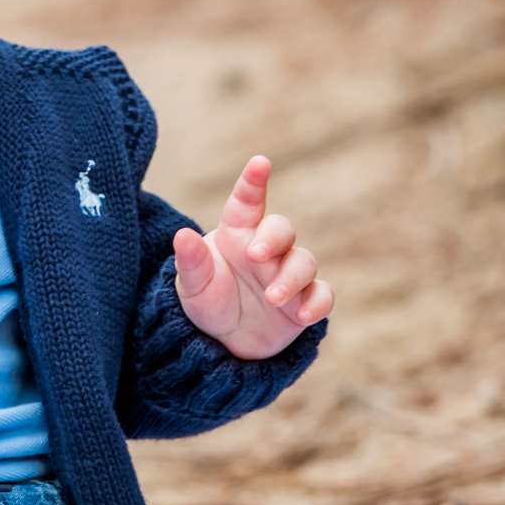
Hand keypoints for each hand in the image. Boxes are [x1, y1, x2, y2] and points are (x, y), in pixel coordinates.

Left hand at [171, 155, 332, 360]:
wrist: (224, 342)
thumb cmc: (208, 302)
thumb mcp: (192, 286)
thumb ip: (191, 262)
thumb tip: (181, 235)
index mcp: (237, 234)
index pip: (247, 203)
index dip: (253, 182)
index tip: (259, 162)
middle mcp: (267, 249)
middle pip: (282, 228)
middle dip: (274, 238)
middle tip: (255, 255)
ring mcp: (288, 274)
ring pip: (304, 262)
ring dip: (291, 278)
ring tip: (272, 298)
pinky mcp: (305, 301)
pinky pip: (322, 295)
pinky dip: (317, 303)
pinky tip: (303, 315)